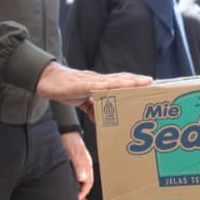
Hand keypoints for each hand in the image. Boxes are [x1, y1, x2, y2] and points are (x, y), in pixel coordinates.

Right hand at [36, 62, 151, 105]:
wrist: (47, 79)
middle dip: (137, 80)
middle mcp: (98, 80)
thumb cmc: (67, 88)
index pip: (121, 81)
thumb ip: (94, 109)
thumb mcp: (83, 102)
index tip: (150, 84)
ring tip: (139, 83)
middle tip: (152, 82)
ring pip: (111, 80)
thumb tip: (103, 120)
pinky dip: (102, 86)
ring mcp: (89, 80)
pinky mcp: (79, 84)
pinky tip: (111, 86)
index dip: (135, 82)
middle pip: (121, 78)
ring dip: (126, 81)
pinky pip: (92, 85)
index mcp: (100, 84)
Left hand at [62, 131, 93, 199]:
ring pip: (81, 178)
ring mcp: (79, 163)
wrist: (65, 130)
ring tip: (72, 193)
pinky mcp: (73, 161)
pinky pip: (76, 174)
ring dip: (77, 186)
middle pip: (86, 182)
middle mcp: (84, 165)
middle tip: (74, 198)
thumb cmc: (70, 140)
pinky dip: (74, 180)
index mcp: (87, 164)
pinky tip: (69, 182)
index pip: (89, 182)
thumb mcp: (74, 153)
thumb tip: (82, 178)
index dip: (84, 192)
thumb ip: (79, 165)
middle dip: (81, 191)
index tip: (77, 198)